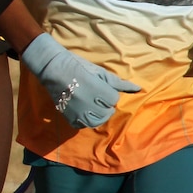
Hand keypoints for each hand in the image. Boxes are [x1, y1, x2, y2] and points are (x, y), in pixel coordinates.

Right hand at [20, 32, 139, 128]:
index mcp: (98, 91)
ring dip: (97, 115)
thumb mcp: (100, 72)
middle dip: (104, 105)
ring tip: (92, 106)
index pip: (113, 100)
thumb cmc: (78, 66)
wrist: (53, 68)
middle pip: (106, 113)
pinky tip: (83, 111)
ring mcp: (77, 112)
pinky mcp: (68, 116)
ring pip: (95, 122)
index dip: (109, 94)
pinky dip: (84, 120)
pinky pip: (81, 125)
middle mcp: (88, 104)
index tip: (101, 87)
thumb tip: (139, 89)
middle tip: (96, 96)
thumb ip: (119, 83)